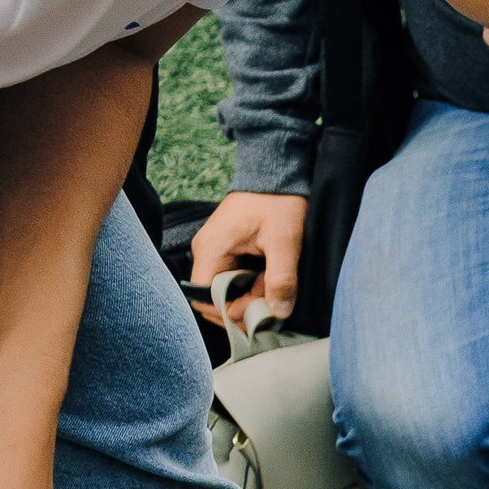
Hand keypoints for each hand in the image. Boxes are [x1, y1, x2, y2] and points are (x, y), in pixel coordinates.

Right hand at [190, 191, 307, 324]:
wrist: (275, 175)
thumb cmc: (277, 204)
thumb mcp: (284, 243)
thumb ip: (281, 280)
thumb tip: (278, 313)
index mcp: (211, 250)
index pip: (203, 298)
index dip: (229, 312)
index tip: (258, 313)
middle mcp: (205, 252)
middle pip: (213, 297)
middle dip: (242, 305)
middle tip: (271, 299)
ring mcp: (214, 251)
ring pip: (225, 289)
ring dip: (249, 295)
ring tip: (273, 283)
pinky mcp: (226, 250)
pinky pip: (232, 277)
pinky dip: (251, 284)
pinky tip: (269, 276)